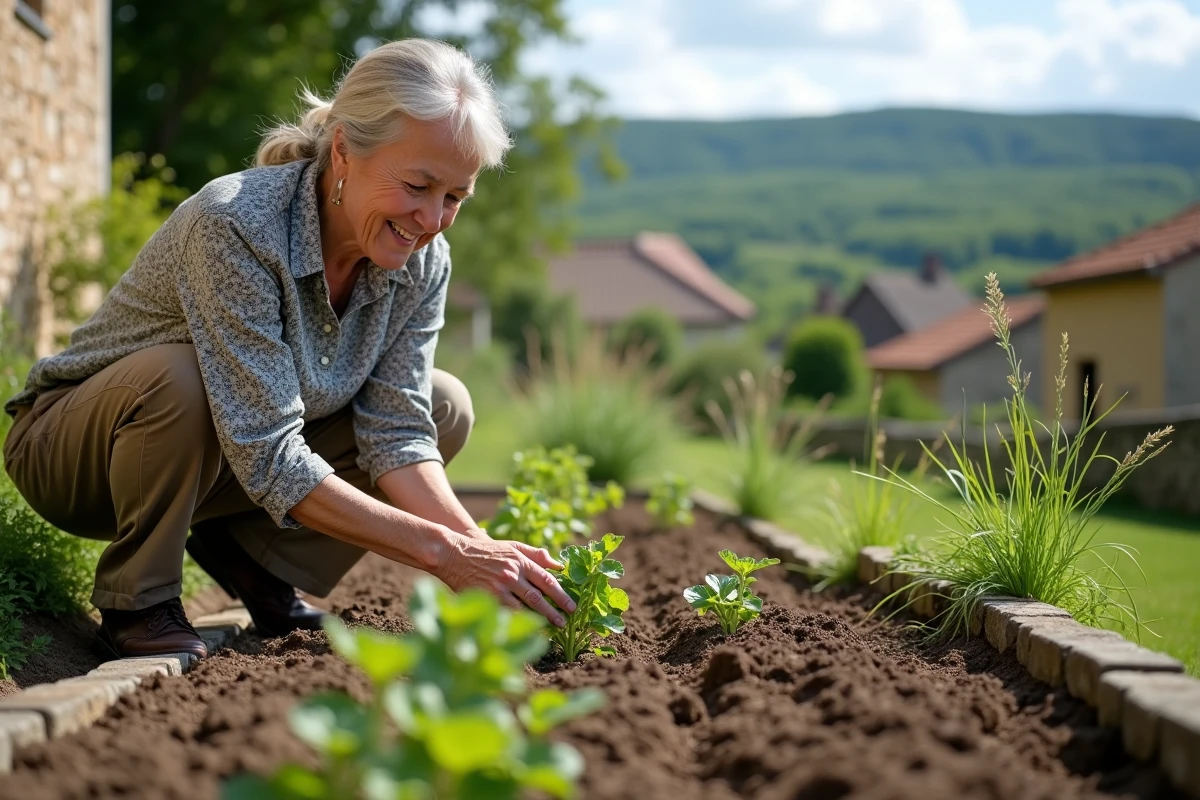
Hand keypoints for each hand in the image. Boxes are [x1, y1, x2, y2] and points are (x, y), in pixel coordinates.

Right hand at [434, 530, 576, 626]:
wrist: (454, 554)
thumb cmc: (486, 551)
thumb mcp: (512, 546)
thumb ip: (535, 554)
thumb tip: (558, 565)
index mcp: (520, 561)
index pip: (546, 580)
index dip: (561, 595)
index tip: (571, 606)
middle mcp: (512, 573)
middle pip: (538, 596)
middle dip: (554, 611)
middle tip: (565, 622)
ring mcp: (499, 586)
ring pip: (524, 607)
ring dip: (539, 619)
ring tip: (550, 629)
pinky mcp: (487, 597)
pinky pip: (506, 612)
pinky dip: (518, 621)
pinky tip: (527, 628)